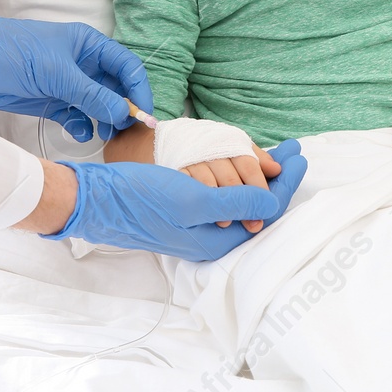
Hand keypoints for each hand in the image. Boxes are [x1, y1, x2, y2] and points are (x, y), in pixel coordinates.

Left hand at [0, 0, 152, 140]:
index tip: (145, 116)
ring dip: (106, 120)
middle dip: (125, 109)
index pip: (127, 66)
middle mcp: (82, 64)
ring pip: (98, 105)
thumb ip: (92, 95)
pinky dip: (83, 127)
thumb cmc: (12, 52)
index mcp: (89, 46)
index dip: (140, 90)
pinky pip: (77, 116)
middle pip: (116, 88)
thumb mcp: (56, 73)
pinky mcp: (51, 101)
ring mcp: (66, 83)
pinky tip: (80, 133)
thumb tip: (125, 113)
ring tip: (107, 136)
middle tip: (128, 132)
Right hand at [47, 141, 307, 259]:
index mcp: (217, 241)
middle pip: (256, 208)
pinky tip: (239, 167)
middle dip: (278, 178)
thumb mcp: (193, 199)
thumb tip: (274, 204)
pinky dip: (236, 181)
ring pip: (239, 203)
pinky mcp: (181, 214)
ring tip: (275, 156)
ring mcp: (194, 228)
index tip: (300, 153)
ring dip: (260, 178)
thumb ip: (236, 204)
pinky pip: (221, 199)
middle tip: (294, 149)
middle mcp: (209, 238)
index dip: (286, 181)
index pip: (265, 211)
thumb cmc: (140, 199)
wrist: (92, 199)